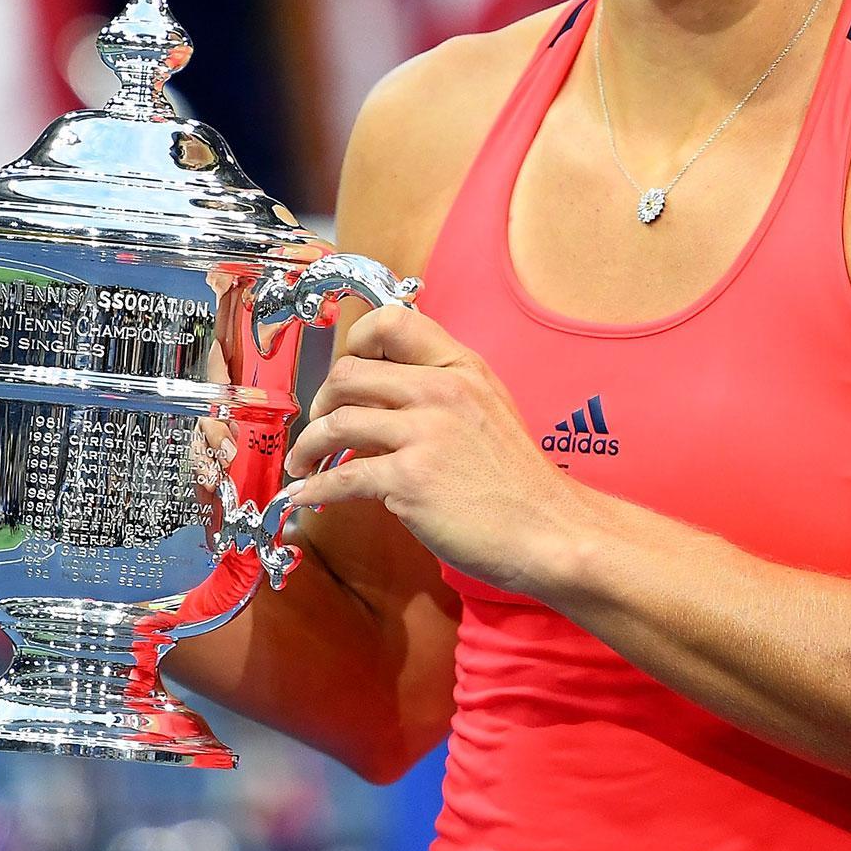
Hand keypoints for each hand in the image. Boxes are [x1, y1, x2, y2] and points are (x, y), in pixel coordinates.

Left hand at [283, 303, 584, 595]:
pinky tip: (304, 496)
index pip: (393, 321)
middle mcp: (441, 389)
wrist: (548, 529)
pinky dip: (313, 487)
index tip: (344, 369)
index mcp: (461, 366)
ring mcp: (425, 433)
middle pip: (349, 372)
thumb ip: (442, 391)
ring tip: (303, 462)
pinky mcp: (410, 479)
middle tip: (317, 423)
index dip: (356, 340)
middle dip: (321, 400)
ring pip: (337, 422)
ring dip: (308, 445)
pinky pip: (342, 477)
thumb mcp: (488, 408)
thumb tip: (383, 396)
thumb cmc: (518, 481)